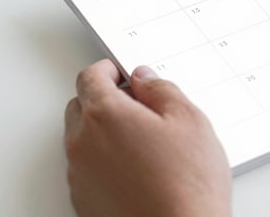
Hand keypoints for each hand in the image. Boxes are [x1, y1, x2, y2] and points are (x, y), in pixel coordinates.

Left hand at [64, 59, 231, 216]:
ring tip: (144, 143)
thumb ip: (161, 90)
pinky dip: (104, 161)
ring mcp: (80, 175)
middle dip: (104, 100)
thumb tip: (145, 79)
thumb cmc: (187, 185)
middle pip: (80, 106)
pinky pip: (87, 169)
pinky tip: (138, 169)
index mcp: (105, 115)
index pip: (90, 77)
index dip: (107, 69)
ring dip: (104, 132)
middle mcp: (83, 143)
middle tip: (138, 106)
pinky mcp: (84, 201)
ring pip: (83, 139)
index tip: (120, 72)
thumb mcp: (189, 120)